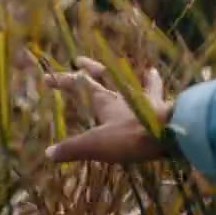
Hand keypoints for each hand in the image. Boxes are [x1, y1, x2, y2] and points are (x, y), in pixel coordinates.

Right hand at [43, 56, 170, 163]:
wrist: (168, 135)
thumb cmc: (130, 137)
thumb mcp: (96, 145)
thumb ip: (73, 148)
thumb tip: (48, 153)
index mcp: (104, 101)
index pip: (79, 85)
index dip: (62, 82)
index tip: (47, 78)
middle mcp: (122, 95)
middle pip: (103, 76)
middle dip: (90, 68)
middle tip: (80, 60)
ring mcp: (142, 99)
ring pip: (129, 81)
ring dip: (122, 74)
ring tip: (122, 66)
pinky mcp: (159, 107)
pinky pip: (155, 91)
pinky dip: (153, 82)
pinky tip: (155, 75)